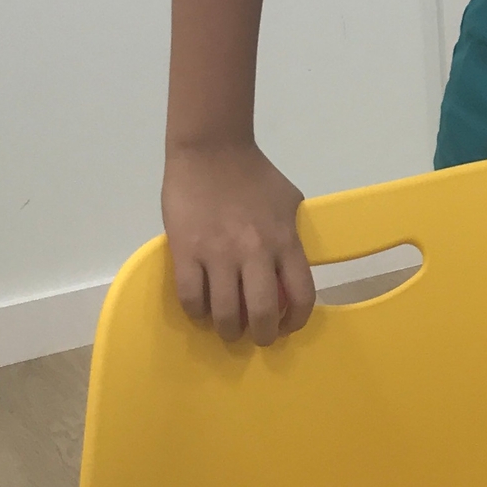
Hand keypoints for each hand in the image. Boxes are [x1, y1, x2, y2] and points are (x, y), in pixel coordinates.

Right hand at [161, 143, 314, 345]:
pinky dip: (197, 313)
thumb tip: (292, 263)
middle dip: (262, 335)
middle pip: (261, 313)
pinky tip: (201, 311)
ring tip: (228, 329)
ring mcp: (218, 254)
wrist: (211, 149)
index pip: (301, 294)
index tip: (288, 327)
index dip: (297, 321)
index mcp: (284, 240)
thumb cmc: (253, 173)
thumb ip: (292, 234)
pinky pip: (191, 297)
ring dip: (228, 330)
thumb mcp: (289, 200)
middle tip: (257, 338)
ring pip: (224, 312)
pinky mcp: (186, 251)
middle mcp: (255, 252)